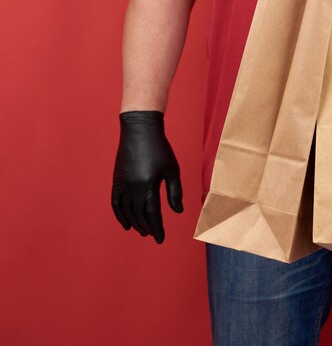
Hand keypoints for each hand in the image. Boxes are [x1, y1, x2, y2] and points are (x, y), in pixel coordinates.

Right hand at [111, 110, 183, 243]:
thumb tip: (178, 211)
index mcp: (149, 185)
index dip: (157, 228)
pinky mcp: (116, 180)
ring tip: (142, 231)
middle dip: (147, 227)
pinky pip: (116, 203)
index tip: (161, 239)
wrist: (140, 131)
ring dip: (134, 223)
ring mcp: (122, 184)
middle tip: (153, 234)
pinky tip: (126, 223)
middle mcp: (133, 188)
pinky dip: (120, 215)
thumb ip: (175, 192)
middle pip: (139, 215)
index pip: (152, 214)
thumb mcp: (172, 169)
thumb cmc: (160, 149)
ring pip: (127, 211)